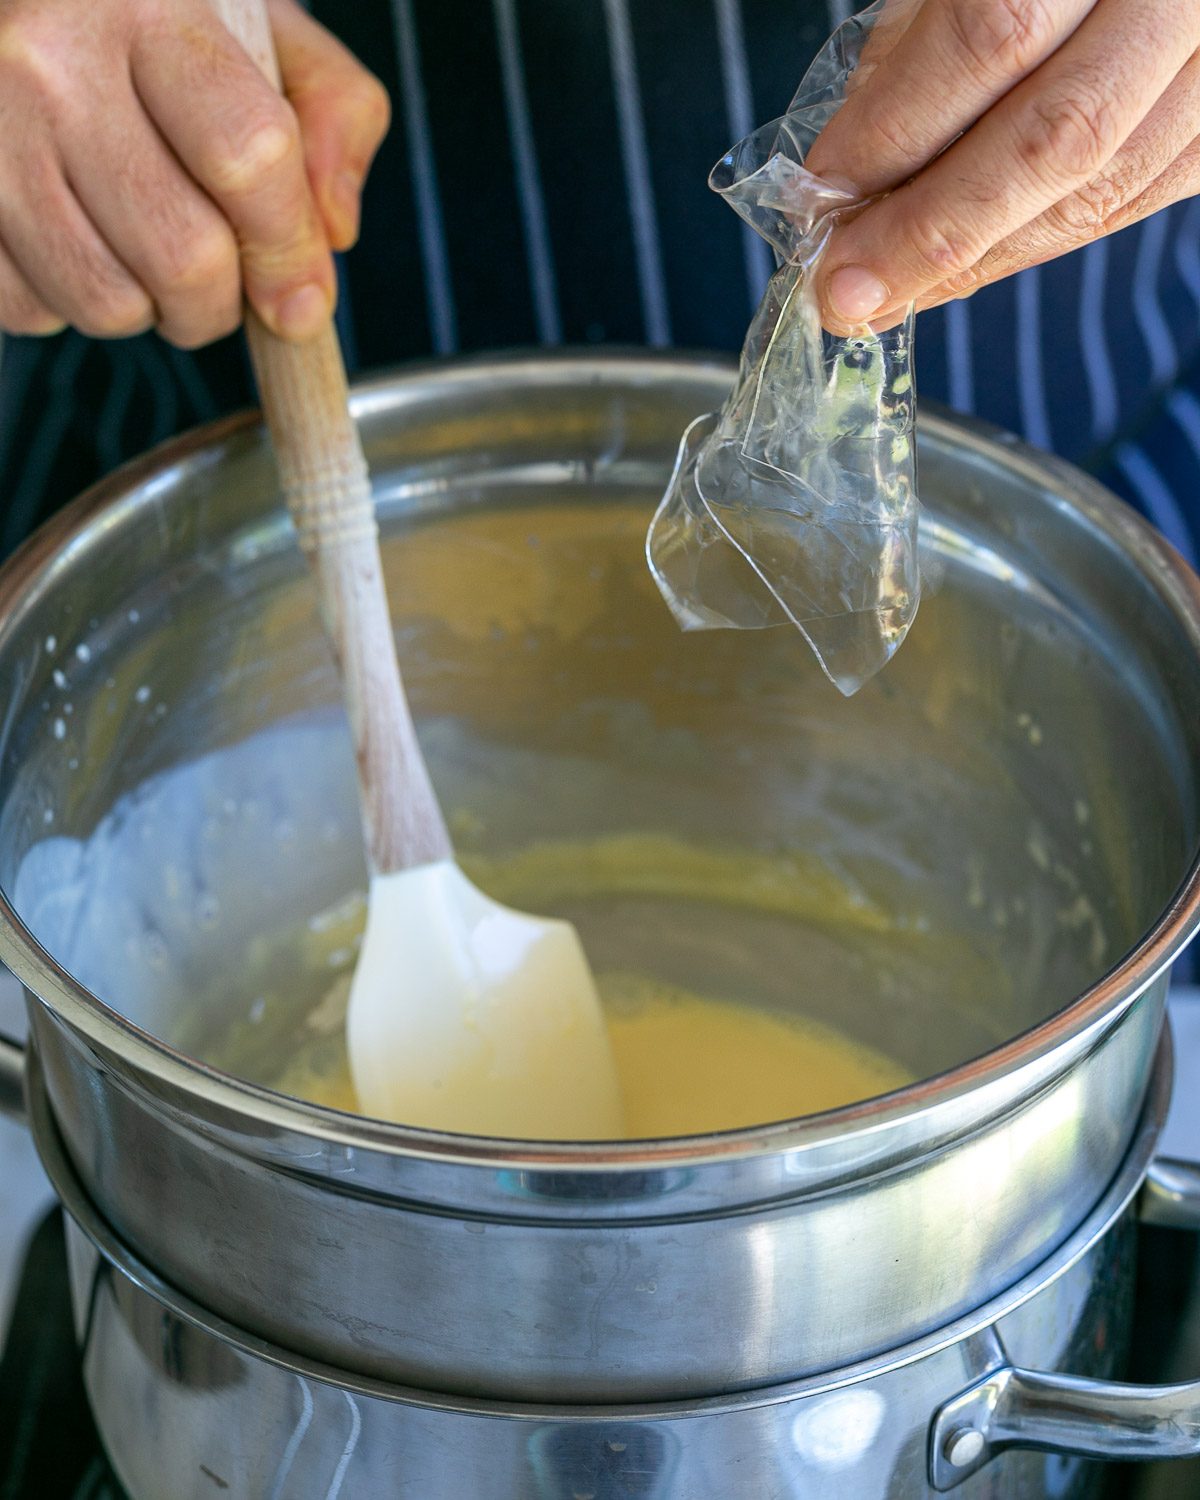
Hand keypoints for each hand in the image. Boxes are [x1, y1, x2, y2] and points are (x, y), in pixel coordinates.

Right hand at [0, 0, 389, 345]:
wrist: (30, 6)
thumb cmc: (156, 28)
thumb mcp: (264, 33)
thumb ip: (334, 114)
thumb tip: (332, 233)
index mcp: (147, 3)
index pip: (249, 158)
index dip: (289, 253)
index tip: (302, 299)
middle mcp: (51, 58)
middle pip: (184, 256)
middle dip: (221, 305)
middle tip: (219, 287)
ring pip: (107, 301)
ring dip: (147, 312)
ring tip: (143, 259)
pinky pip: (30, 310)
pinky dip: (66, 307)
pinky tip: (76, 246)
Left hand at [806, 0, 1199, 331]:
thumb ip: (919, 49)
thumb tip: (853, 174)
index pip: (993, 33)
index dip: (896, 131)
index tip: (822, 198)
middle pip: (1056, 135)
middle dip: (931, 231)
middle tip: (847, 290)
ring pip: (1101, 189)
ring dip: (980, 257)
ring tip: (893, 289)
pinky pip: (1134, 201)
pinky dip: (1038, 241)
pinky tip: (970, 261)